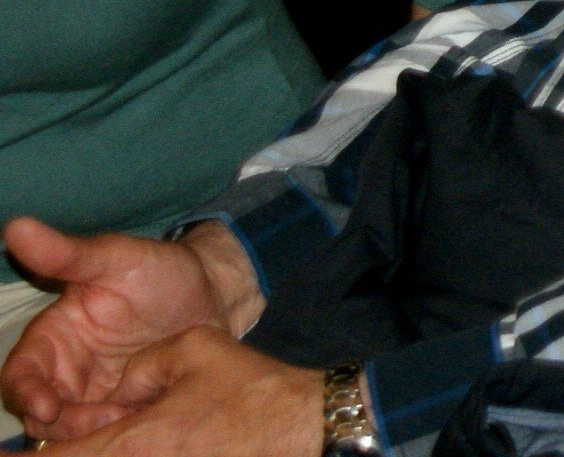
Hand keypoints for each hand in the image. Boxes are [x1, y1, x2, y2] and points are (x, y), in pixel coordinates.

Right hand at [0, 221, 235, 440]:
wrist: (213, 294)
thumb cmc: (159, 270)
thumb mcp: (117, 258)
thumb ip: (68, 253)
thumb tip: (16, 227)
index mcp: (54, 338)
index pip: (20, 374)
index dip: (26, 393)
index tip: (46, 406)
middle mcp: (66, 372)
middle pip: (41, 413)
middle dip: (62, 423)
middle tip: (102, 420)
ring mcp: (95, 394)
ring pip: (72, 429)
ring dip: (90, 433)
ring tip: (127, 421)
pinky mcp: (125, 408)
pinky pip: (110, 432)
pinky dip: (119, 434)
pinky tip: (143, 424)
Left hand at [46, 328, 322, 456]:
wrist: (306, 426)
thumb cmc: (252, 389)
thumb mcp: (191, 348)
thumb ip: (140, 366)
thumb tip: (125, 387)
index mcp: (129, 443)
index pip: (56, 456)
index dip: (26, 454)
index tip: (19, 441)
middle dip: (74, 442)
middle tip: (86, 415)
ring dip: (108, 444)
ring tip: (152, 417)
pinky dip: (138, 447)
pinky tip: (166, 430)